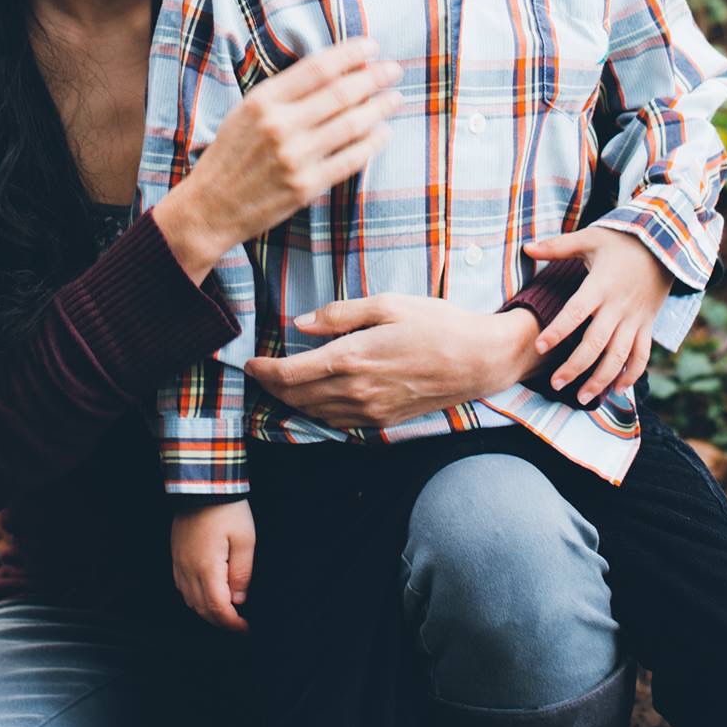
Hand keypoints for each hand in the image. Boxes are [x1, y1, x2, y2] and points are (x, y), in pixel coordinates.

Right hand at [154, 38, 402, 277]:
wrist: (211, 207)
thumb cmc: (231, 154)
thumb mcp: (247, 111)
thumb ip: (285, 92)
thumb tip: (335, 71)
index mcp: (263, 100)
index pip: (317, 68)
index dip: (350, 53)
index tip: (371, 46)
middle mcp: (280, 126)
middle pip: (341, 93)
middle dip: (374, 77)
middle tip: (394, 70)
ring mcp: (295, 158)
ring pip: (352, 125)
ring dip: (380, 108)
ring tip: (396, 98)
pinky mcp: (306, 187)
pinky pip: (350, 160)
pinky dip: (372, 143)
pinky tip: (383, 133)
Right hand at [171, 500, 255, 631]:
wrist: (202, 484)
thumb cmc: (227, 510)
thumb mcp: (245, 539)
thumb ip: (242, 573)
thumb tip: (238, 599)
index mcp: (207, 568)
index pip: (218, 608)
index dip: (232, 624)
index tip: (245, 629)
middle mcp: (188, 570)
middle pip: (202, 609)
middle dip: (220, 621)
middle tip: (238, 624)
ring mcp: (179, 562)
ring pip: (189, 600)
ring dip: (207, 611)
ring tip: (226, 611)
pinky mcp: (176, 554)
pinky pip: (182, 587)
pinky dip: (195, 598)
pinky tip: (207, 594)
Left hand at [244, 296, 540, 428]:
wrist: (479, 360)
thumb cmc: (436, 324)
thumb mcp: (387, 304)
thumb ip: (339, 314)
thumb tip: (300, 324)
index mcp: (352, 358)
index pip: (290, 374)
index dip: (263, 371)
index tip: (248, 363)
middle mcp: (356, 391)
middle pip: (296, 399)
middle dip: (270, 388)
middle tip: (258, 374)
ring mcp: (370, 411)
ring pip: (314, 414)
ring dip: (291, 402)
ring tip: (279, 385)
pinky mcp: (383, 422)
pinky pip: (338, 423)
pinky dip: (317, 413)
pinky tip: (315, 398)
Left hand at [523, 226, 673, 404]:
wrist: (665, 246)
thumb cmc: (621, 241)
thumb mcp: (589, 238)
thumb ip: (557, 247)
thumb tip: (526, 248)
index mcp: (600, 286)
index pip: (576, 312)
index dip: (559, 330)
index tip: (540, 347)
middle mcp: (618, 307)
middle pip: (596, 343)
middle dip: (575, 367)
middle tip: (556, 383)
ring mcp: (635, 319)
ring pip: (619, 357)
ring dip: (601, 379)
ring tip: (582, 397)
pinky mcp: (647, 326)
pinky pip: (641, 356)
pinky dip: (631, 375)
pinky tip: (616, 389)